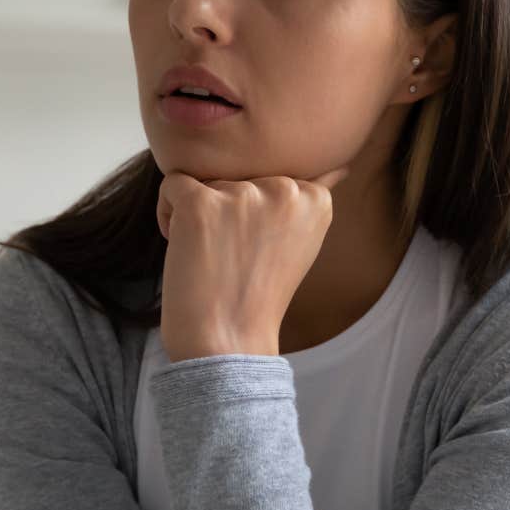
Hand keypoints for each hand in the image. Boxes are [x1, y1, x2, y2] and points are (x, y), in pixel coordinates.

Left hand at [155, 168, 349, 360]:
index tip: (257, 248)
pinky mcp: (200, 203)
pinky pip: (172, 184)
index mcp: (315, 200)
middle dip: (227, 210)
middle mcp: (285, 190)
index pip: (269, 177)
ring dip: (198, 214)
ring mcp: (242, 195)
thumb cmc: (258, 298)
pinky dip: (168, 214)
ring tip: (210, 256)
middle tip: (232, 256)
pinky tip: (181, 246)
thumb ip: (309, 202)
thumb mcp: (301, 243)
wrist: (228, 342)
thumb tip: (341, 166)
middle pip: (238, 175)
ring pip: (205, 180)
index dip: (255, 213)